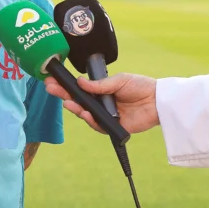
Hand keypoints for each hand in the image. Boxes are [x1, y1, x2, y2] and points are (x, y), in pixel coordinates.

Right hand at [43, 73, 159, 133]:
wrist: (158, 101)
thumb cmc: (140, 87)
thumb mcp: (119, 80)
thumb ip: (100, 84)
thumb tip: (80, 83)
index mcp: (100, 91)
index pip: (79, 89)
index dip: (66, 86)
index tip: (52, 80)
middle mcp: (100, 104)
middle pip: (78, 101)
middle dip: (63, 95)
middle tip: (50, 88)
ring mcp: (105, 116)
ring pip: (85, 114)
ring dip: (74, 108)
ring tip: (67, 102)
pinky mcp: (112, 127)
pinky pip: (97, 125)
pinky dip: (90, 119)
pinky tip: (84, 113)